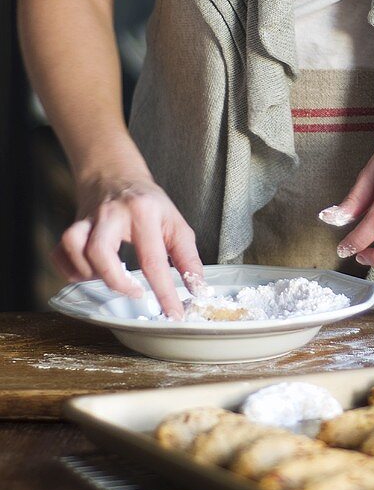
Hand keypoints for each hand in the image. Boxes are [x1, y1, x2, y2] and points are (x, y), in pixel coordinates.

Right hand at [52, 175, 203, 319]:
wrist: (116, 174)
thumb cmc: (148, 202)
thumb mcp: (175, 223)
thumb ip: (187, 258)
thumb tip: (197, 289)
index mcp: (143, 212)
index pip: (153, 259)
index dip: (164, 292)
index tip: (173, 315)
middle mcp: (111, 213)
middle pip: (99, 251)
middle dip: (116, 281)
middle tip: (136, 292)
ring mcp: (87, 218)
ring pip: (74, 247)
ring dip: (90, 273)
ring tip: (111, 277)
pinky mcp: (72, 225)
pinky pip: (60, 252)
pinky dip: (70, 269)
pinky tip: (89, 273)